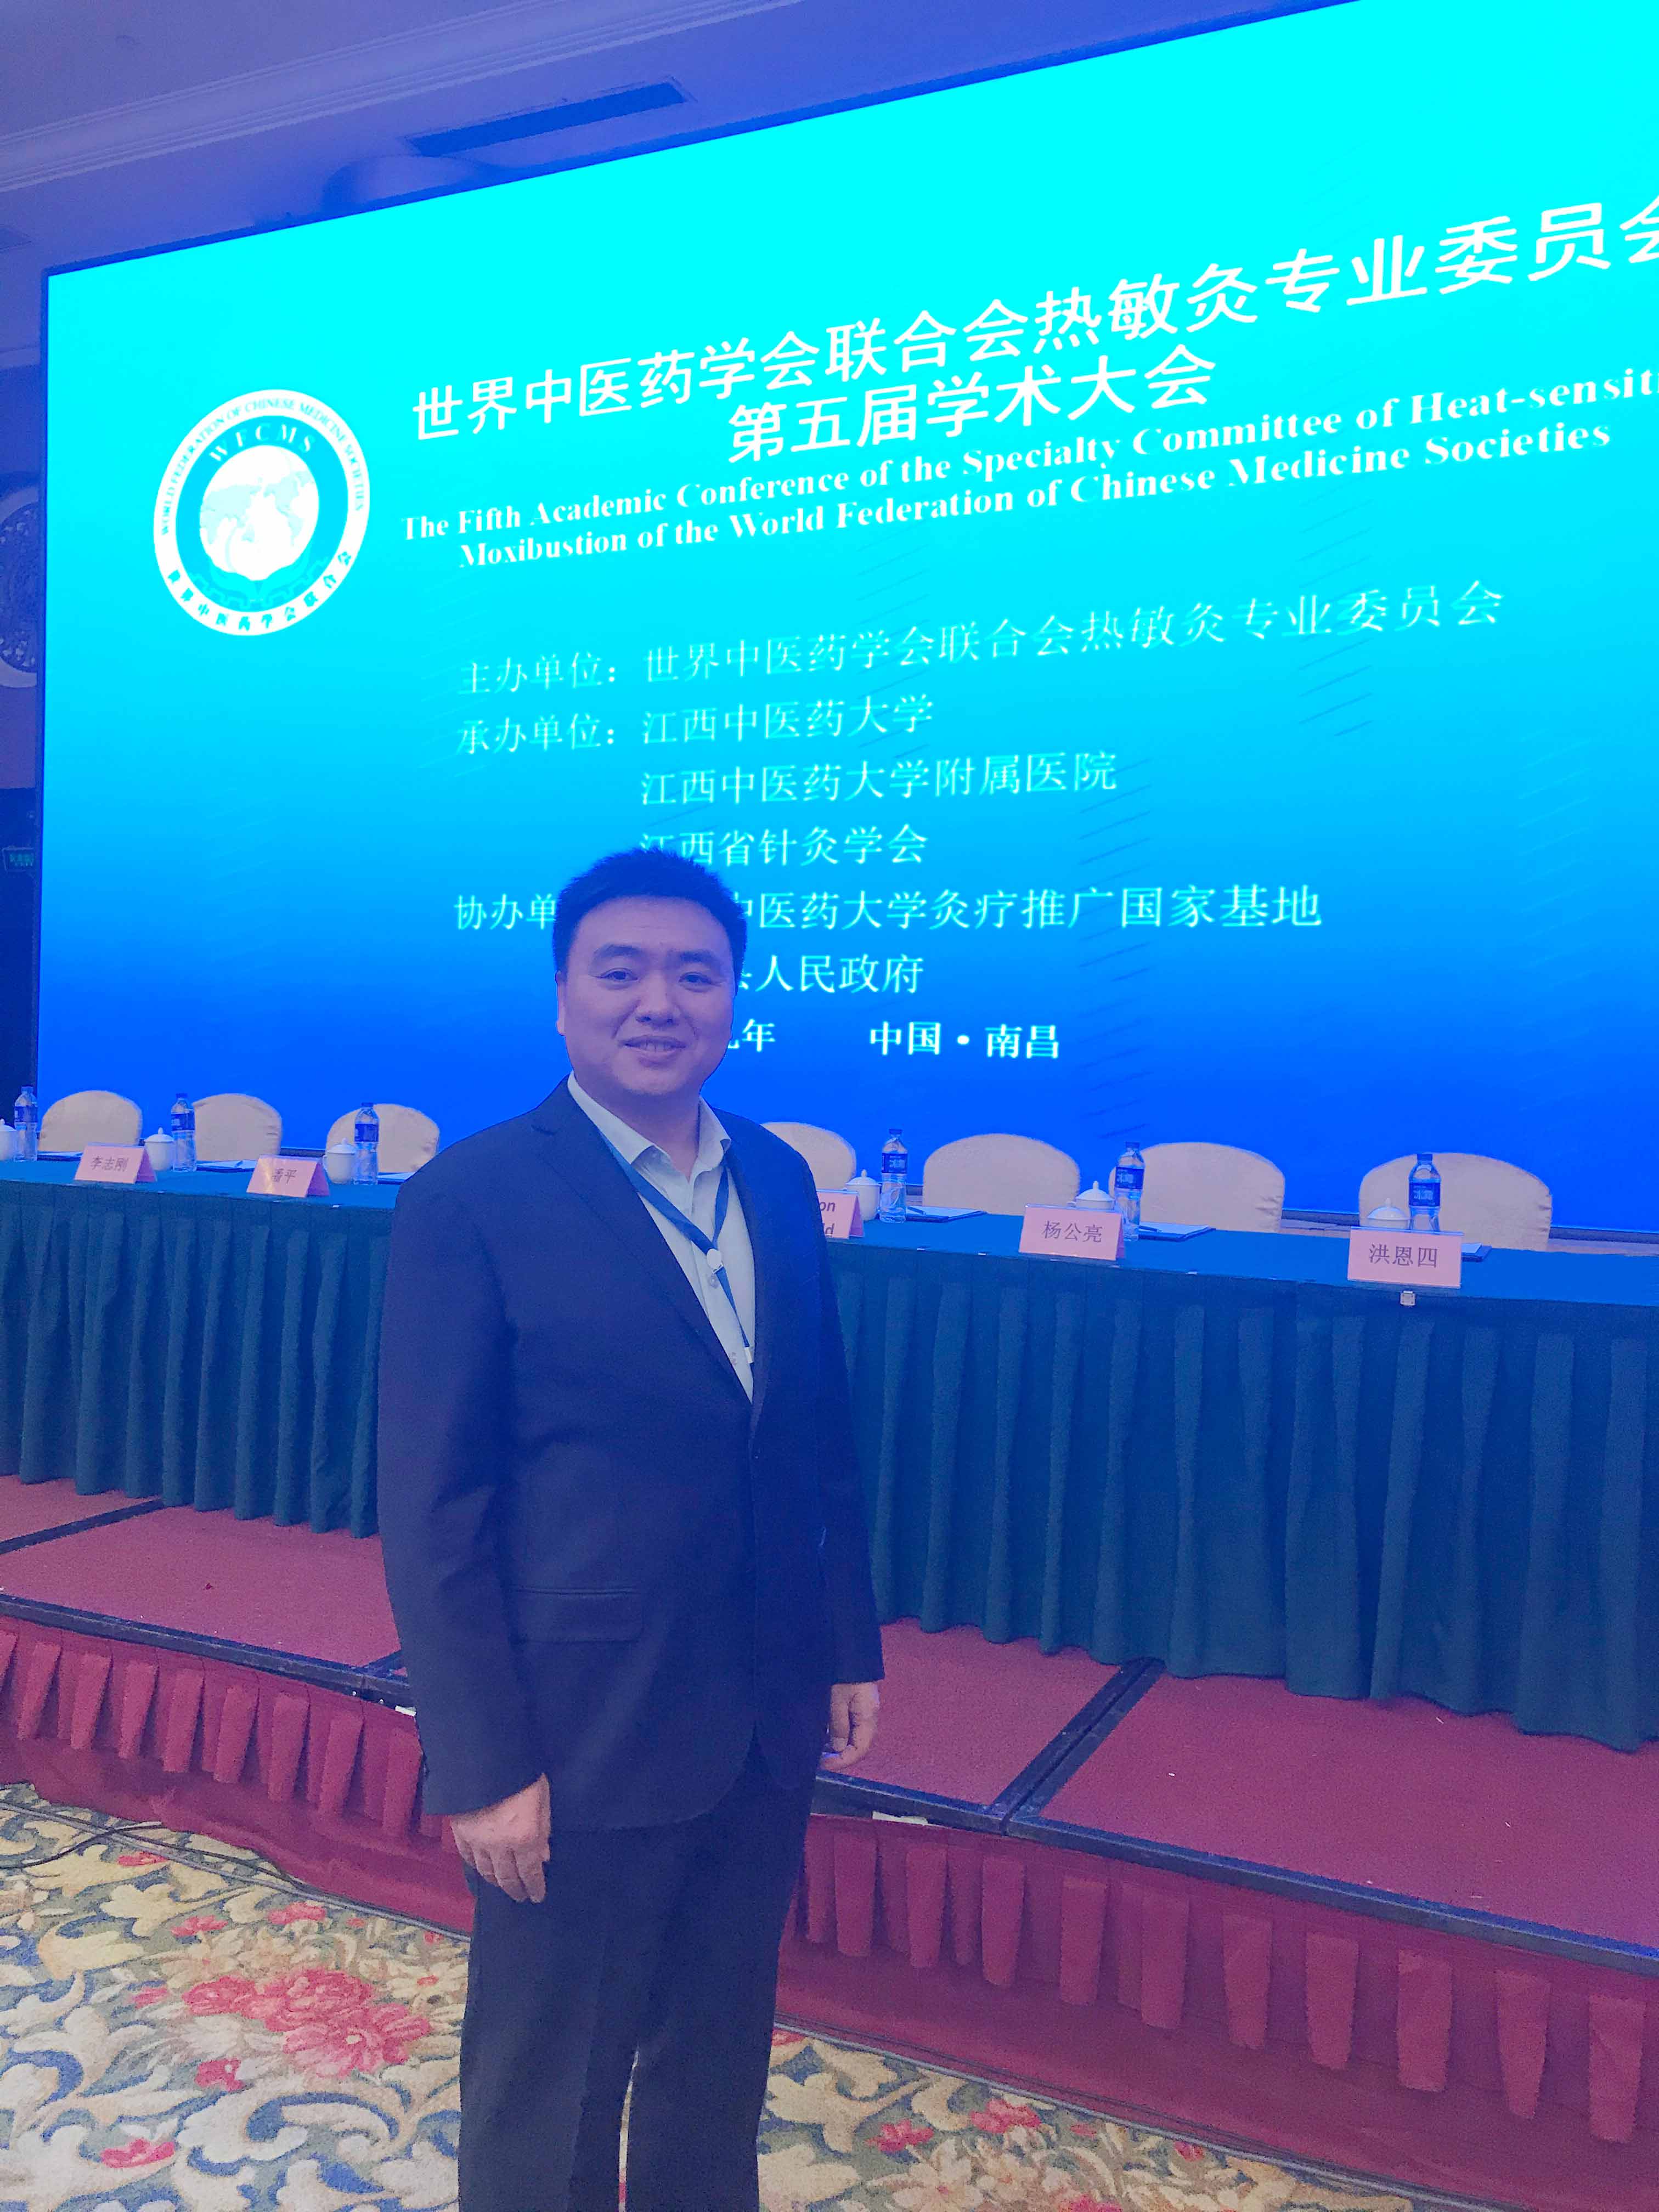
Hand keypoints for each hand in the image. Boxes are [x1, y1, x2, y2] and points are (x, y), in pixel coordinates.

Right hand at [448, 1773, 549, 1902]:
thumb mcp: (543, 1798)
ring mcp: (478, 1841)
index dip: (535, 1887)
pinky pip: (468, 1857)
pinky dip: (476, 1867)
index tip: (537, 1896)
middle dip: (515, 1889)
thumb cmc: (522, 1773)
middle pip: (507, 1877)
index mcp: (525, 1838)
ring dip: (496, 1881)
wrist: (485, 1757)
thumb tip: (544, 1855)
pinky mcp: (460, 1832)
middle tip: (521, 1896)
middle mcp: (500, 1846)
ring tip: (502, 1885)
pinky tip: (481, 1869)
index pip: (531, 1872)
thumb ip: (544, 1829)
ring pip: (486, 1871)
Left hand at [820, 1681, 879, 1771]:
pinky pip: (851, 1725)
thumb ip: (838, 1725)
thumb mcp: (836, 1699)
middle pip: (859, 1744)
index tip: (823, 1764)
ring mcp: (865, 1709)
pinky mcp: (858, 1702)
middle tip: (819, 1757)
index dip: (842, 1761)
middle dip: (840, 1755)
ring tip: (820, 1748)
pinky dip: (839, 1733)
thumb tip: (838, 1749)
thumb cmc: (842, 1673)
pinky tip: (826, 1734)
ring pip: (854, 1735)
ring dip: (839, 1745)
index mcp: (868, 1716)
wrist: (849, 1648)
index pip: (860, 1749)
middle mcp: (870, 1715)